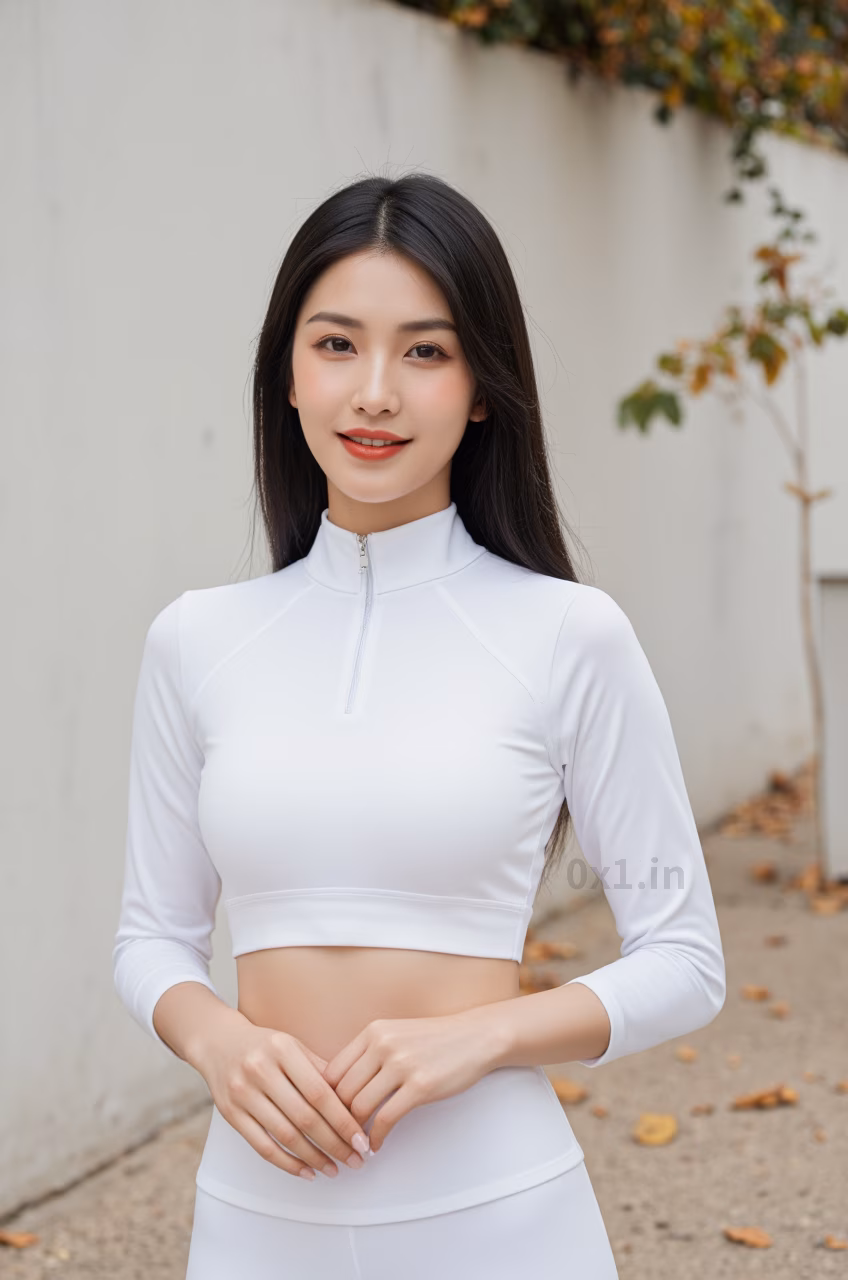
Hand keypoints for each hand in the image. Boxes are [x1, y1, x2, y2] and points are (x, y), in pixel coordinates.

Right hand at [195, 1018, 370, 1178]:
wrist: (218, 1043)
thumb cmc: (264, 1046)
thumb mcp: (293, 1046)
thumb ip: (320, 1070)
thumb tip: (353, 1104)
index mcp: (283, 1050)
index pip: (319, 1092)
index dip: (343, 1120)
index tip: (361, 1138)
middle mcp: (261, 1071)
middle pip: (304, 1117)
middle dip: (334, 1143)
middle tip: (355, 1159)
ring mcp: (243, 1093)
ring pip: (285, 1135)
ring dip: (314, 1157)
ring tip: (335, 1168)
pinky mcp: (231, 1114)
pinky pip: (262, 1147)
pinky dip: (287, 1163)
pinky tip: (307, 1171)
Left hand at [322, 1013, 499, 1152]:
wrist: (476, 1036)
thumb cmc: (435, 1039)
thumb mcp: (395, 1034)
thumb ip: (368, 1054)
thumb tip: (340, 1088)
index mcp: (373, 1032)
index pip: (332, 1070)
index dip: (326, 1098)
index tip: (329, 1116)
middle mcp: (383, 1045)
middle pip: (342, 1091)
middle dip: (338, 1119)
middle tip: (340, 1136)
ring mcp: (402, 1065)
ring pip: (360, 1107)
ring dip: (355, 1132)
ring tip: (357, 1143)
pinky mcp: (420, 1086)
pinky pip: (386, 1119)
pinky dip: (376, 1138)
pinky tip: (376, 1144)